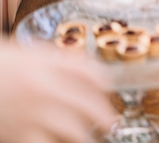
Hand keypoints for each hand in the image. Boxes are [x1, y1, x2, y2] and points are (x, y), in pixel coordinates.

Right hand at [0, 43, 115, 142]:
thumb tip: (85, 67)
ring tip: (89, 137)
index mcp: (44, 65)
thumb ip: (52, 59)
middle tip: (111, 122)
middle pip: (88, 103)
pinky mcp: (18, 136)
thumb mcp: (22, 53)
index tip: (110, 90)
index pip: (89, 72)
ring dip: (86, 135)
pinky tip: (60, 142)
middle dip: (105, 115)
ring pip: (74, 130)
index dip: (105, 83)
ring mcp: (31, 115)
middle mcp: (42, 89)